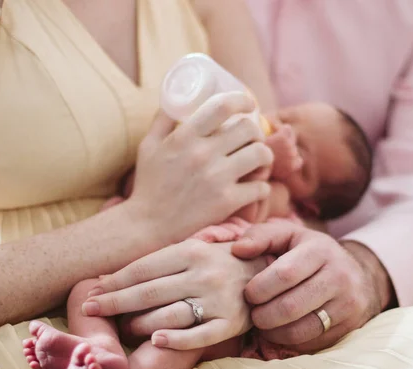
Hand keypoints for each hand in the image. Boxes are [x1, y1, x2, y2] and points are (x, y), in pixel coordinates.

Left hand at [81, 240, 266, 349]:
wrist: (271, 270)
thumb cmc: (223, 259)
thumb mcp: (197, 247)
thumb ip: (163, 259)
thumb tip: (116, 274)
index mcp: (193, 250)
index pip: (144, 267)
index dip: (115, 280)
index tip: (92, 290)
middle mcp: (204, 273)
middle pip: (149, 291)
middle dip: (114, 302)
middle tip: (90, 308)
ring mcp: (219, 300)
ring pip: (170, 314)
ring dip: (140, 322)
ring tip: (124, 327)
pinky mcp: (231, 323)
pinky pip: (199, 336)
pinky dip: (175, 339)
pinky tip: (156, 340)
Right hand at [123, 92, 273, 242]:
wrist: (148, 227)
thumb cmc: (149, 185)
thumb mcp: (148, 146)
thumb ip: (161, 120)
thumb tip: (175, 98)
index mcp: (184, 137)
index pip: (223, 106)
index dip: (243, 100)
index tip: (249, 104)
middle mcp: (202, 154)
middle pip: (249, 128)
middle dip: (257, 131)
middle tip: (254, 139)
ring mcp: (217, 178)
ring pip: (261, 155)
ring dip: (265, 157)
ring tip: (259, 162)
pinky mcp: (226, 202)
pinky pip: (261, 187)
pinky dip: (262, 187)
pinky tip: (254, 188)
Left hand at [232, 219, 394, 353]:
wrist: (358, 273)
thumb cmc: (310, 252)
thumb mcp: (289, 235)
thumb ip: (261, 236)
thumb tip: (238, 250)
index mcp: (321, 250)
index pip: (284, 274)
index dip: (260, 288)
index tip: (249, 294)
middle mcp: (339, 276)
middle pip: (290, 307)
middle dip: (263, 315)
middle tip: (253, 313)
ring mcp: (347, 304)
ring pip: (300, 330)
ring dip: (273, 332)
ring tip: (263, 323)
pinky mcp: (348, 327)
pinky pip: (311, 343)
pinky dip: (289, 341)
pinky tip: (281, 330)